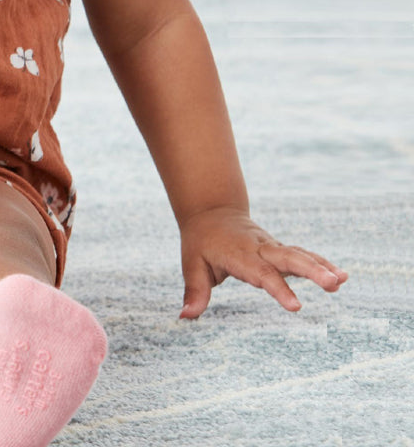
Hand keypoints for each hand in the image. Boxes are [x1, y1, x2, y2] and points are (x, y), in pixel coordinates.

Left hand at [178, 206, 347, 318]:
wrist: (211, 211)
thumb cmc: (200, 242)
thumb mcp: (191, 263)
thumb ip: (194, 291)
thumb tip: (185, 316)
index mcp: (238, 254)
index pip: (261, 273)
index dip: (278, 289)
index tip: (296, 307)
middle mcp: (258, 247)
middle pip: (287, 258)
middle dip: (310, 271)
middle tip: (333, 284)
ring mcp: (271, 246)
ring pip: (298, 254)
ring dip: (321, 266)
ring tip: (342, 280)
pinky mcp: (279, 248)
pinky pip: (302, 255)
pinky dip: (321, 263)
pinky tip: (342, 275)